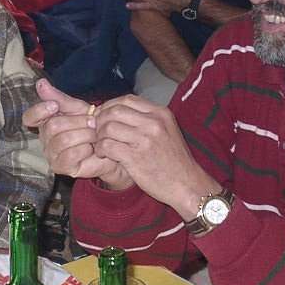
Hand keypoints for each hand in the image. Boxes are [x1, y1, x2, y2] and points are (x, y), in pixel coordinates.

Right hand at [23, 79, 132, 187]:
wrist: (108, 143)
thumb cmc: (90, 125)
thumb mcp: (76, 108)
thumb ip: (58, 97)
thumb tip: (40, 83)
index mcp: (45, 122)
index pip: (29, 117)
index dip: (39, 111)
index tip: (55, 106)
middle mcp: (44, 139)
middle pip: (51, 127)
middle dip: (77, 122)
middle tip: (91, 121)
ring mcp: (51, 155)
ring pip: (63, 140)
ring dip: (84, 135)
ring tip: (95, 134)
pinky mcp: (60, 167)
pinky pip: (71, 155)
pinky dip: (85, 149)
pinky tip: (92, 148)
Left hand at [92, 94, 218, 216]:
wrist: (187, 185)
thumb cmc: (175, 161)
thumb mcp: (167, 131)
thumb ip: (147, 120)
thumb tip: (119, 112)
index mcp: (161, 113)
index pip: (127, 99)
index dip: (110, 105)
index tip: (104, 115)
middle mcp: (153, 122)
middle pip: (115, 110)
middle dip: (101, 119)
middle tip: (97, 129)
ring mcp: (144, 139)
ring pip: (108, 127)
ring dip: (99, 135)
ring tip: (100, 144)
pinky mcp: (135, 157)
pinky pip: (107, 145)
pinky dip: (100, 149)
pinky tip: (104, 154)